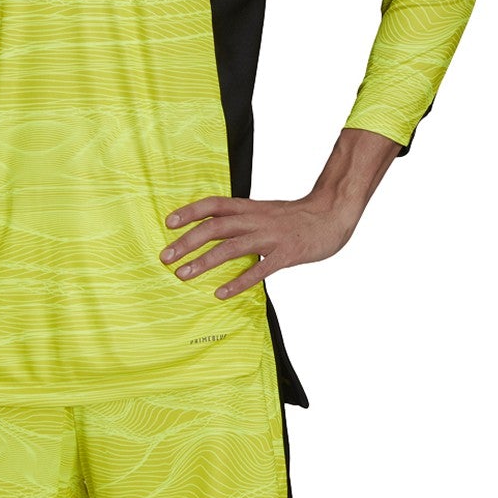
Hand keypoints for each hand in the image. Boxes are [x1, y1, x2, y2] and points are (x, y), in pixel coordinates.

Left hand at [159, 194, 359, 299]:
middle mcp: (256, 219)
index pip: (214, 205)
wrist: (332, 215)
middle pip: (216, 227)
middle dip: (188, 241)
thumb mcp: (265, 211)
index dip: (190, 212)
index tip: (168, 223)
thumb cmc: (295, 217)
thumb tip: (214, 230)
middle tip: (166, 257)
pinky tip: (221, 293)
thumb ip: (242, 219)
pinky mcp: (287, 254)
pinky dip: (238, 281)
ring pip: (232, 247)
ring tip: (183, 275)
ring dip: (205, 262)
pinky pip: (259, 269)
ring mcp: (271, 237)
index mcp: (250, 207)